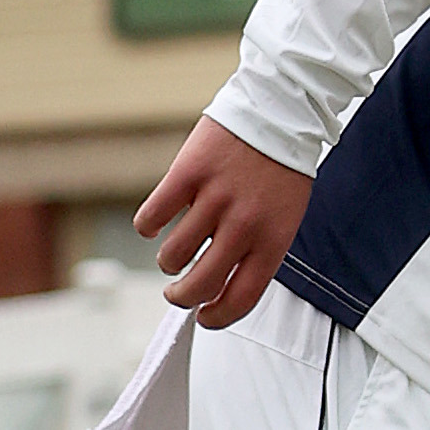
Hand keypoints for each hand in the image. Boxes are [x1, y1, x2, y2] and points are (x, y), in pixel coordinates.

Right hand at [134, 117, 313, 327]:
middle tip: (176, 294)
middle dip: (182, 298)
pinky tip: (151, 225)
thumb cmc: (281, 169)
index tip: (205, 317)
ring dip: (168, 261)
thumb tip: (220, 283)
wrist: (278, 112)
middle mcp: (244, 225)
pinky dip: (146, 226)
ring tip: (172, 255)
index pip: (242, 297)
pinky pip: (154, 216)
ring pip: (173, 253)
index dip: (218, 316)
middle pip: (201, 283)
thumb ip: (257, 250)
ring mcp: (215, 199)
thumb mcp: (283, 218)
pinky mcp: (188, 174)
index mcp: (273, 241)